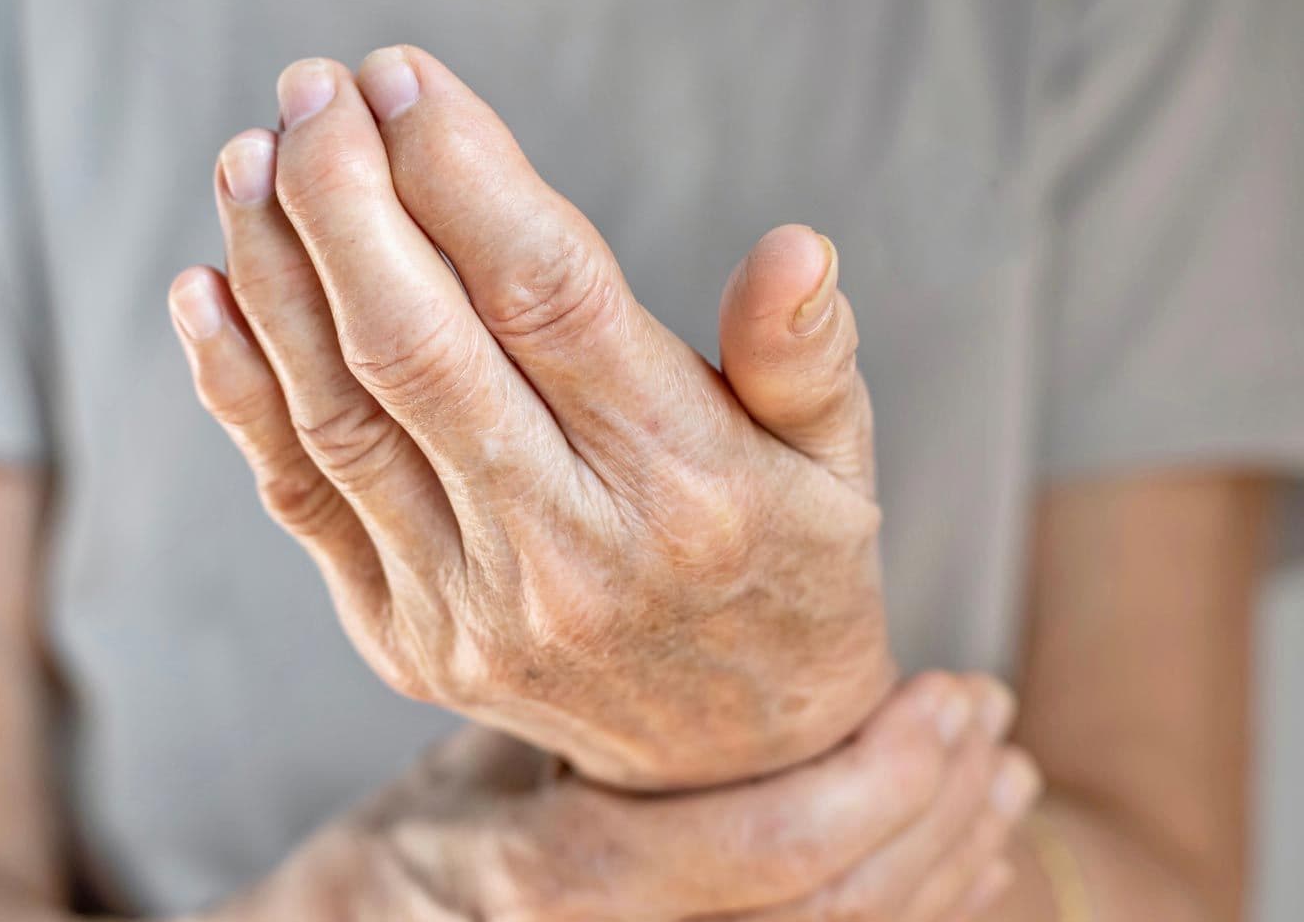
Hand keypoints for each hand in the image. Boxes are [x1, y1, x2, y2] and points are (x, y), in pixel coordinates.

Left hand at [171, 46, 892, 788]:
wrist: (720, 768)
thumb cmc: (784, 579)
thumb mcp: (836, 471)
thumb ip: (807, 356)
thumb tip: (793, 247)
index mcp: (683, 484)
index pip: (550, 295)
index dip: (461, 172)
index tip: (402, 76)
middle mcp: (567, 548)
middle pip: (418, 343)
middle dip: (344, 197)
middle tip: (310, 89)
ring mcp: (470, 604)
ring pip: (340, 410)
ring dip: (276, 272)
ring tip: (247, 157)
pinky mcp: (405, 637)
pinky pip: (302, 496)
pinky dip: (241, 390)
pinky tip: (204, 289)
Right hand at [208, 676, 1038, 921]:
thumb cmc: (437, 821)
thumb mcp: (486, 746)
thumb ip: (590, 687)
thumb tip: (703, 551)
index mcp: (563, 884)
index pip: (770, 857)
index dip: (886, 783)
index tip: (952, 697)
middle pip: (840, 915)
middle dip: (941, 817)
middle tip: (994, 723)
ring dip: (948, 860)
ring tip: (999, 777)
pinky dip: (915, 904)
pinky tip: (961, 853)